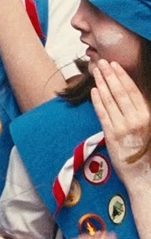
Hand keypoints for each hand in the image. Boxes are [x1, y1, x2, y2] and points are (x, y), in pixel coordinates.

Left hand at [92, 59, 150, 178]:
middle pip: (120, 93)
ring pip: (109, 101)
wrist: (144, 176)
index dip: (123, 77)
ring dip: (101, 84)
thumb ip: (140, 112)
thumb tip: (130, 95)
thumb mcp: (148, 128)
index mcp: (147, 116)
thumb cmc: (147, 152)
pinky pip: (102, 114)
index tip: (115, 65)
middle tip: (101, 62)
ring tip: (96, 72)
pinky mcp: (111, 136)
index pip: (133, 92)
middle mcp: (136, 120)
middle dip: (110, 75)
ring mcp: (122, 127)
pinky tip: (93, 90)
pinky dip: (97, 101)